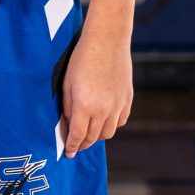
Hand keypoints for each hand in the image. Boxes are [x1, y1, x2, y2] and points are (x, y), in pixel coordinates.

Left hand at [60, 26, 132, 155]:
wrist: (107, 41)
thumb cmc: (82, 60)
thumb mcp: (67, 84)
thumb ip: (68, 108)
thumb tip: (70, 126)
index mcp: (85, 106)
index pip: (78, 136)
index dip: (72, 147)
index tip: (68, 153)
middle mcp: (103, 109)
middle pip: (93, 138)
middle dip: (83, 144)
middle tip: (76, 145)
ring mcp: (118, 105)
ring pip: (108, 133)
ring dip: (97, 136)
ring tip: (89, 132)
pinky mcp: (127, 99)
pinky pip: (120, 121)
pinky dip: (111, 124)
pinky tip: (104, 119)